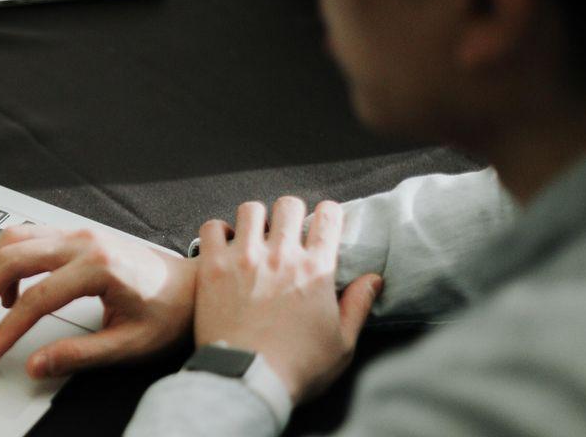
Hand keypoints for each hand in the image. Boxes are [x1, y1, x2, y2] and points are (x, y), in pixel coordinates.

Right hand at [0, 225, 194, 377]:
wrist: (191, 286)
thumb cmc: (167, 313)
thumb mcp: (128, 344)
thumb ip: (79, 356)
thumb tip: (36, 365)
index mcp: (99, 267)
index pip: (35, 300)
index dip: (5, 331)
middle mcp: (84, 241)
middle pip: (12, 258)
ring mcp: (77, 232)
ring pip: (12, 239)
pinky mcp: (74, 233)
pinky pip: (26, 236)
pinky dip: (5, 259)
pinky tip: (8, 290)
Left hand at [193, 198, 382, 401]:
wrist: (246, 379)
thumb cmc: (296, 367)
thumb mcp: (342, 343)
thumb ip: (358, 305)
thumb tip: (373, 279)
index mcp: (316, 270)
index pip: (328, 217)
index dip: (329, 213)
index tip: (324, 221)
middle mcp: (281, 256)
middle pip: (288, 205)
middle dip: (291, 212)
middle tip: (287, 230)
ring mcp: (243, 258)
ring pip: (250, 209)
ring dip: (256, 219)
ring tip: (255, 234)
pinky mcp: (212, 267)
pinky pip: (212, 228)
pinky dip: (219, 231)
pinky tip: (224, 244)